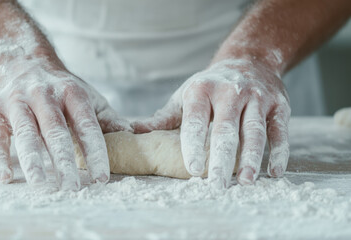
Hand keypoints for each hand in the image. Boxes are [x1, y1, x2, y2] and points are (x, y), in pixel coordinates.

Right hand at [0, 60, 129, 189]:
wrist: (21, 58)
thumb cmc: (60, 85)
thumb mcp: (86, 95)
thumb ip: (106, 117)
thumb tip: (130, 134)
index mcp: (72, 93)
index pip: (86, 126)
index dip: (95, 152)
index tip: (101, 178)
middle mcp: (44, 96)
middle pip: (55, 132)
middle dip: (64, 161)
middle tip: (72, 188)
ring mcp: (18, 102)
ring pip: (26, 134)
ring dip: (33, 162)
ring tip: (42, 186)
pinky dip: (0, 157)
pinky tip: (7, 177)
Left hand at [132, 59, 290, 187]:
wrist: (249, 60)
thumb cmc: (210, 85)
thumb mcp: (185, 95)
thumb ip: (164, 117)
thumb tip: (135, 132)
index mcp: (202, 90)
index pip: (196, 121)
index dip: (194, 145)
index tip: (193, 169)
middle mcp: (231, 92)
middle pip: (226, 130)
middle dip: (222, 159)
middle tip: (217, 186)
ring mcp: (257, 98)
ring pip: (254, 131)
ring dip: (251, 157)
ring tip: (245, 181)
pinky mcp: (279, 105)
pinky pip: (280, 130)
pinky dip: (279, 152)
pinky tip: (274, 172)